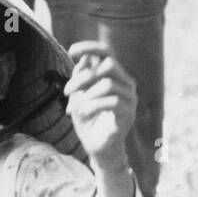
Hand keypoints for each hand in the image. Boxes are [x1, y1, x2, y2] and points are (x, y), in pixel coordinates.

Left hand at [64, 41, 135, 170]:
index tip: (71, 51)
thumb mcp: (79, 96)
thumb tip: (84, 58)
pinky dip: (92, 106)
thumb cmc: (88, 122)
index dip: (90, 47)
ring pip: (108, 83)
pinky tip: (83, 114)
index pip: (107, 52)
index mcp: (115, 76)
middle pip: (108, 64)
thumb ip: (82, 77)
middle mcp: (126, 83)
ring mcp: (130, 98)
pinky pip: (112, 101)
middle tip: (67, 92)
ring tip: (73, 108)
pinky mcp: (129, 114)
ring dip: (85, 95)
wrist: (97, 149)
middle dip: (83, 77)